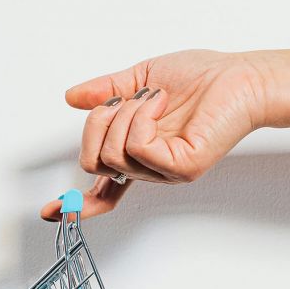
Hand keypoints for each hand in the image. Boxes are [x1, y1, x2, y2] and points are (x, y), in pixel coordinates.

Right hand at [41, 49, 272, 220]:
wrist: (239, 75)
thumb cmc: (201, 78)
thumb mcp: (140, 78)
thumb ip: (105, 91)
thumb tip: (74, 97)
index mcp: (138, 153)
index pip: (104, 190)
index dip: (76, 205)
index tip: (50, 213)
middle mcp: (149, 167)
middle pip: (94, 162)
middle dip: (97, 124)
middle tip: (123, 99)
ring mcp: (165, 171)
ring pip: (113, 154)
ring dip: (125, 114)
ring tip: (153, 98)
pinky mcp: (182, 167)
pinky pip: (137, 148)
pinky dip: (141, 119)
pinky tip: (160, 105)